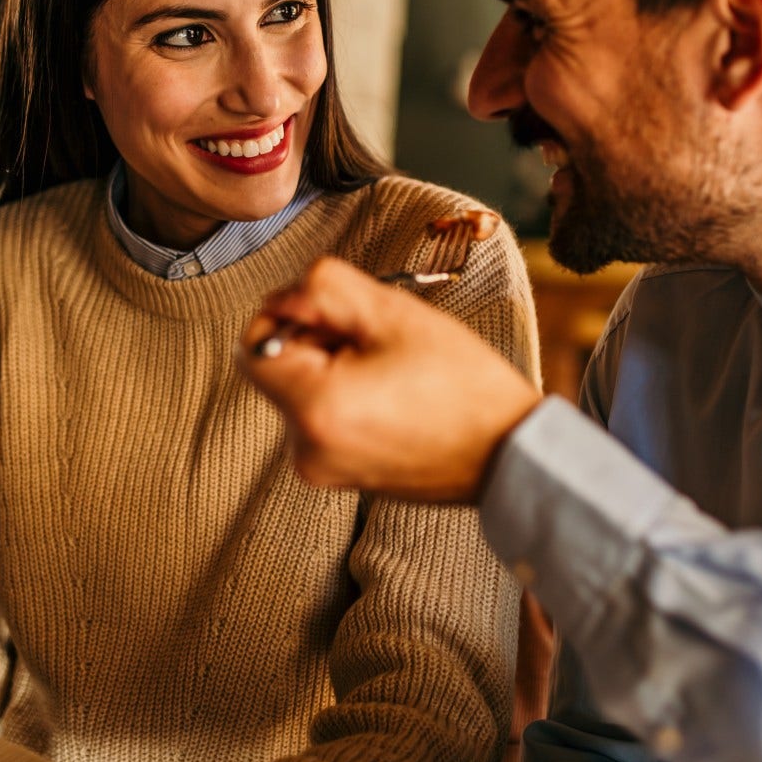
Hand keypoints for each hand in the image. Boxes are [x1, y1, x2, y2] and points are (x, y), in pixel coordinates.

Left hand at [238, 256, 542, 501]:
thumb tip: (286, 295)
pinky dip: (343, 393)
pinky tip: (391, 392)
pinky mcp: (337, 472)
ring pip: (300, 388)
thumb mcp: (393, 312)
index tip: (339, 315)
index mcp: (314, 408)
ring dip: (332, 364)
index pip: (254, 343)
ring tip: (391, 368)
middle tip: (376, 338)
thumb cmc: (462, 384)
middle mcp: (304, 448)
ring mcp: (319, 466)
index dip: (289, 314)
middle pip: (276, 366)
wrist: (508, 453)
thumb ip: (324, 289)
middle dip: (316, 339)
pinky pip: (319, 415)